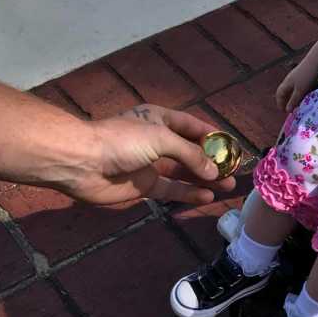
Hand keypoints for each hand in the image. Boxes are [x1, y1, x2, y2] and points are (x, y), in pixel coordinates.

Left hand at [59, 105, 236, 206]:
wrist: (83, 162)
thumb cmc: (122, 141)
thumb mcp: (161, 139)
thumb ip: (190, 154)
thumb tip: (214, 171)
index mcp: (159, 119)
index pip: (191, 125)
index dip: (212, 135)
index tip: (231, 146)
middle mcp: (156, 140)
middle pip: (190, 150)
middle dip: (212, 160)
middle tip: (234, 170)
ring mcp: (149, 164)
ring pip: (183, 172)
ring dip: (205, 179)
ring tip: (228, 185)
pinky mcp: (143, 186)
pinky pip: (171, 189)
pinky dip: (188, 193)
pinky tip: (206, 197)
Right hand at [276, 58, 317, 111]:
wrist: (315, 61)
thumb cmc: (307, 76)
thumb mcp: (300, 91)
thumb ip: (294, 100)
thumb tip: (287, 110)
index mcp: (286, 83)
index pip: (279, 94)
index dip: (280, 103)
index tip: (283, 111)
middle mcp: (289, 79)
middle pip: (283, 90)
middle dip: (284, 100)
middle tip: (288, 108)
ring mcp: (295, 75)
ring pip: (290, 88)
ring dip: (291, 96)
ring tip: (295, 103)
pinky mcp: (301, 73)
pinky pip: (296, 85)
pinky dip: (296, 91)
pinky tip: (302, 93)